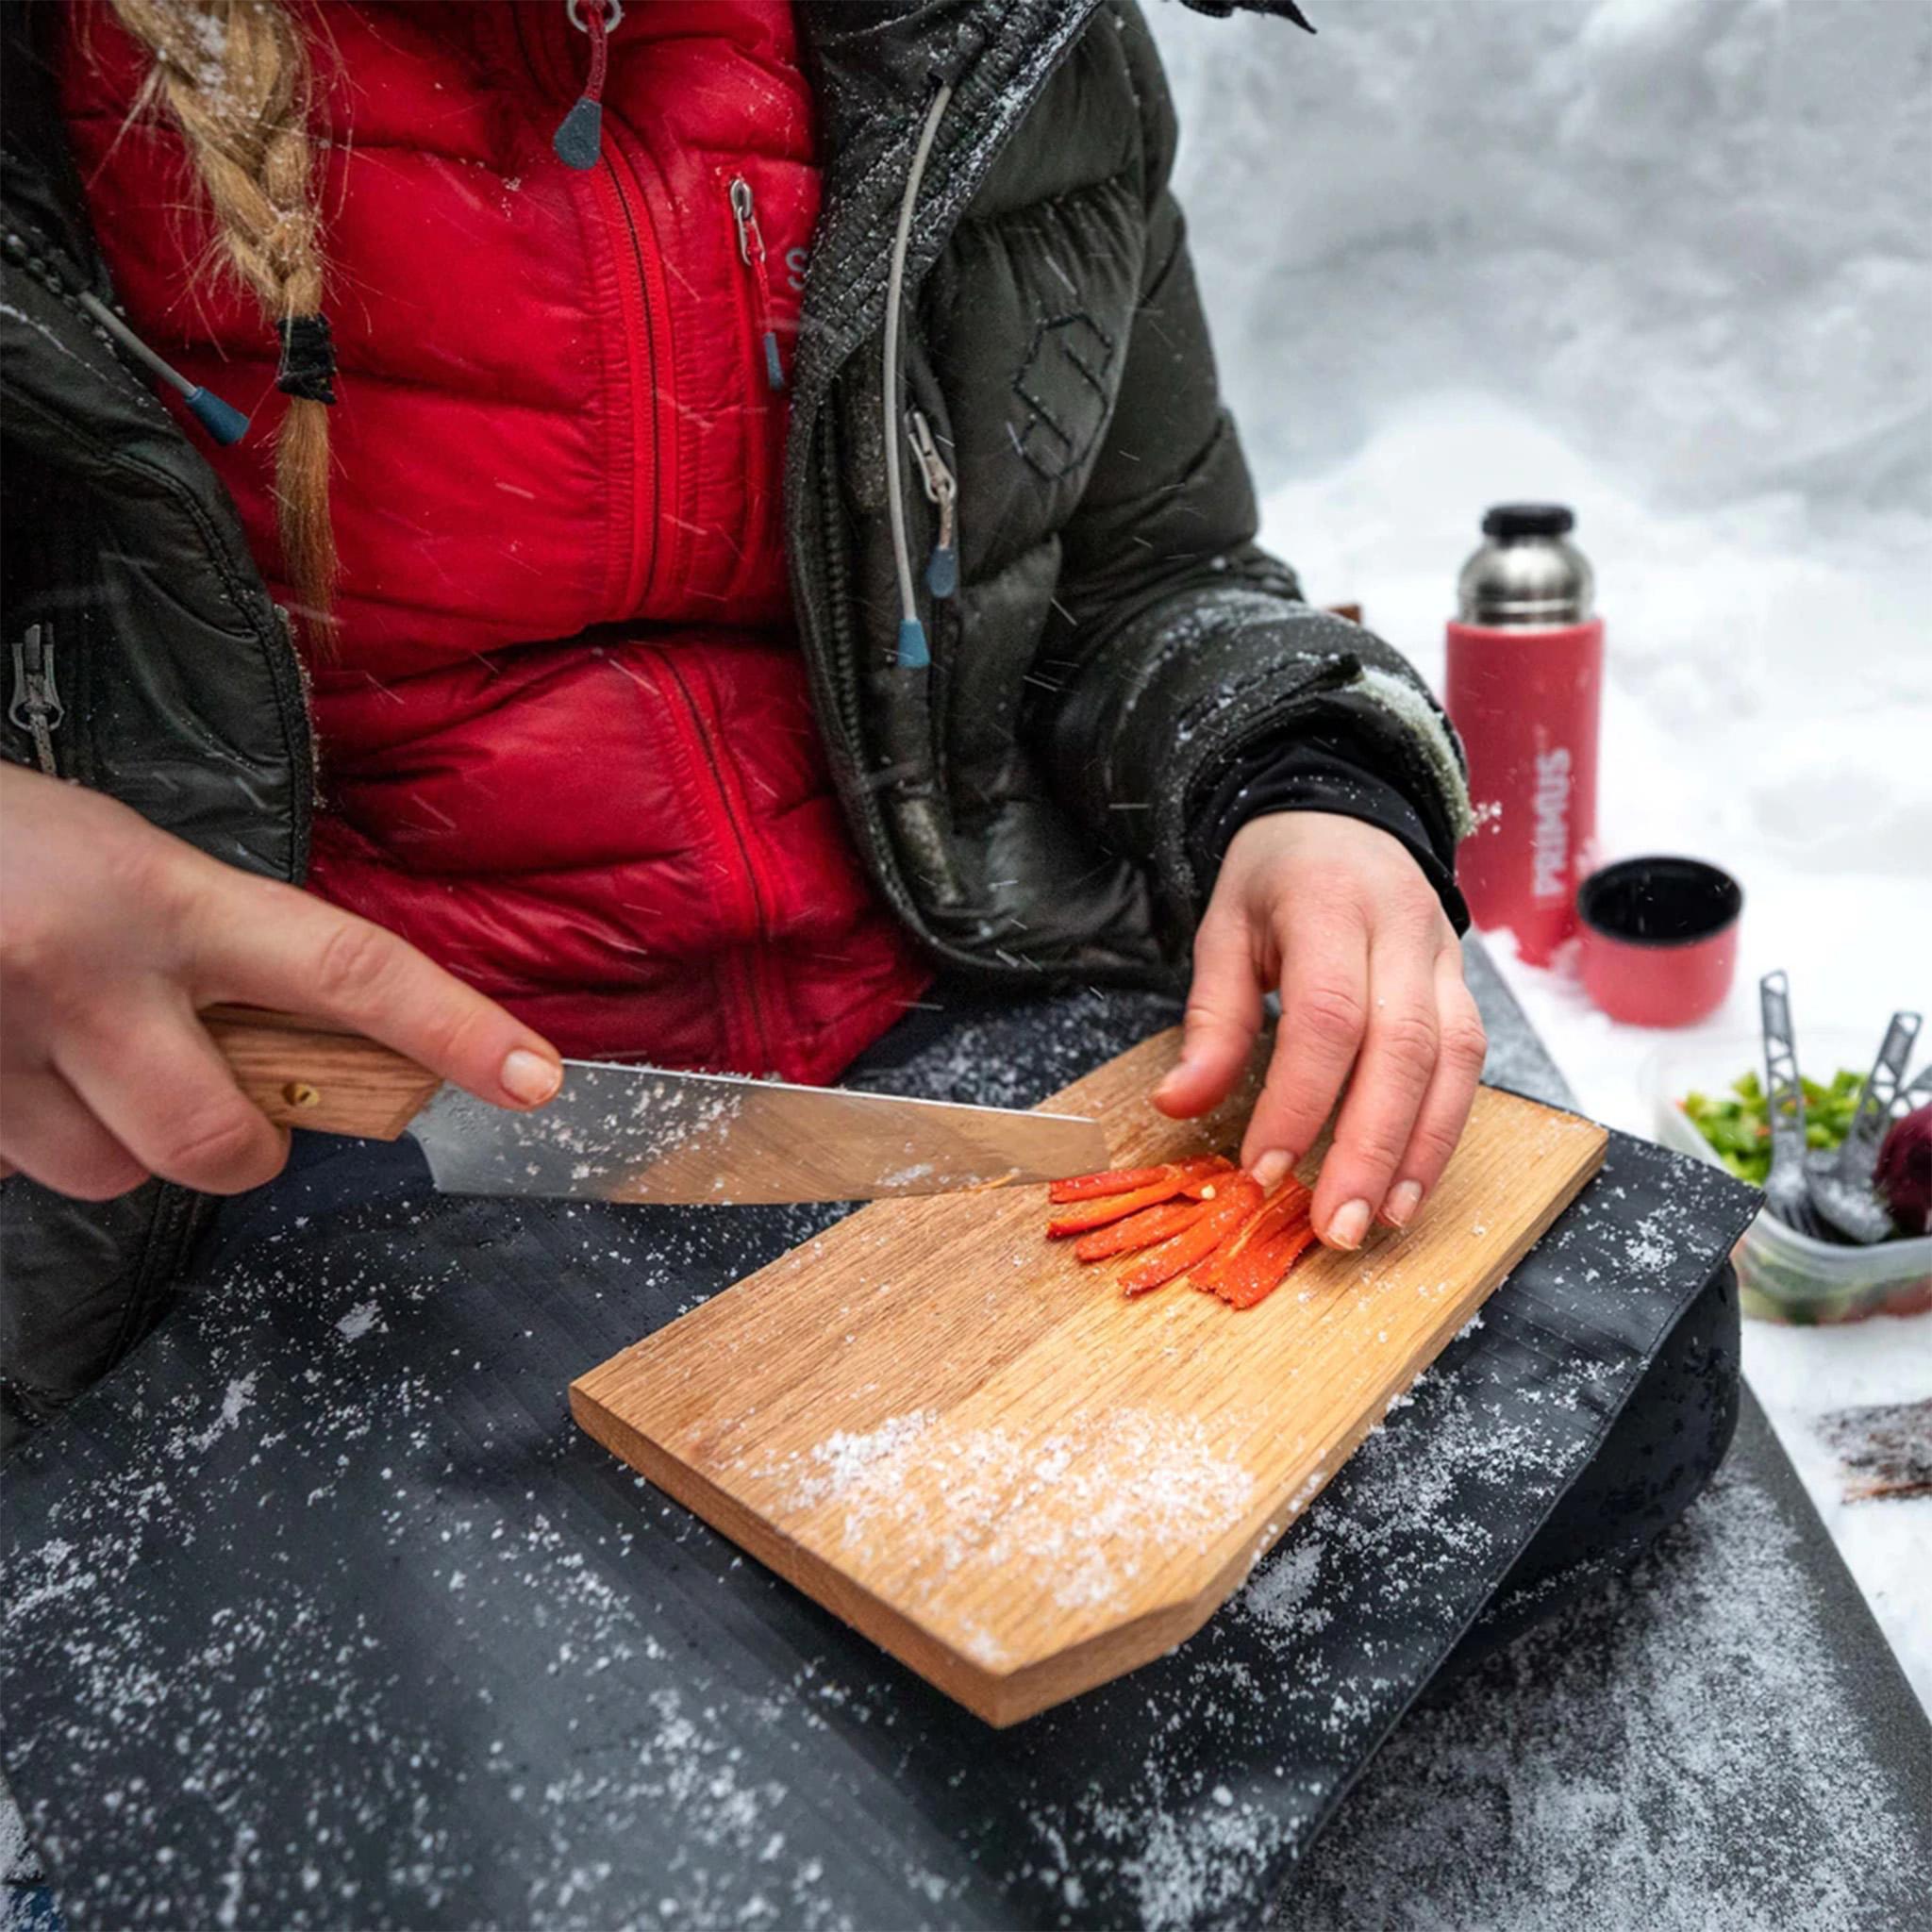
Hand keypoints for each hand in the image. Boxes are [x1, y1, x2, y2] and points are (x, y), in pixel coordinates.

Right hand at [0, 765, 562, 1199]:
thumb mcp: (120, 862)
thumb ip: (208, 951)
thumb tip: (301, 1050)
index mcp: (159, 896)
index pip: (346, 968)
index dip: (453, 1028)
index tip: (538, 1081)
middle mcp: (84, 978)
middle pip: (222, 1144)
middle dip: (245, 1151)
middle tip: (233, 1112)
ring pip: (106, 1177)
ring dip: (111, 1144)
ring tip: (61, 1057)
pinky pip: (12, 1172)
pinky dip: (22, 1137)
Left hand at [1153, 812, 1485, 1249]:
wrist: (1346, 814)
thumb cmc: (1278, 878)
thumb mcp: (1223, 928)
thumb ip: (1212, 1019)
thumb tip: (1178, 1104)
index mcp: (1330, 906)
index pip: (1327, 1016)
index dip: (1300, 1101)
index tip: (1263, 1170)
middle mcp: (1402, 932)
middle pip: (1402, 1050)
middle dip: (1369, 1149)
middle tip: (1334, 1227)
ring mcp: (1444, 959)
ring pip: (1452, 1063)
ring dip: (1419, 1153)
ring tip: (1382, 1221)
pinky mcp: (1465, 986)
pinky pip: (1468, 1065)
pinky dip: (1442, 1132)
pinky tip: (1410, 1186)